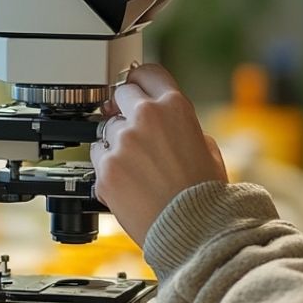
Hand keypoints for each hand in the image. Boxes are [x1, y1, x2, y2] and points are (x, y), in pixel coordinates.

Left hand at [89, 63, 227, 247]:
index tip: (136, 87)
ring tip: (138, 169)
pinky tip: (128, 183)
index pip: (147, 72)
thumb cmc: (204, 193)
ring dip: (116, 142)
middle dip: (125, 109)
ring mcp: (123, 142)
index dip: (140, 80)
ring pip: (106, 129)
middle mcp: (146, 117)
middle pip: (121, 94)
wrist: (194, 230)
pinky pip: (98, 157)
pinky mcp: (106, 169)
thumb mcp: (205, 145)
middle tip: (135, 132)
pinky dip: (108, 168)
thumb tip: (161, 118)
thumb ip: (179, 123)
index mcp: (175, 106)